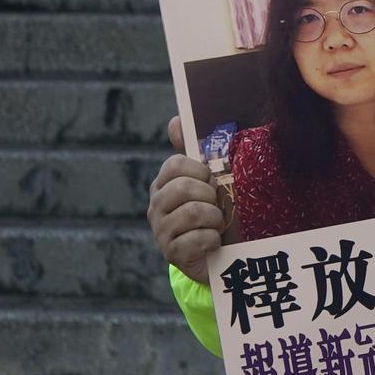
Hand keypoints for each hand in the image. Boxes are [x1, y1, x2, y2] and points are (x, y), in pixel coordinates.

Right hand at [147, 116, 223, 283]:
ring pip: (194, 213)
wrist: (217, 255)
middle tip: (217, 205)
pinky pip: (199, 240)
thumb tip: (175, 120)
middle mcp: (156, 206)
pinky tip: (213, 242)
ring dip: (216, 218)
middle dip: (210, 196)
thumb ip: (193, 151)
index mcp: (164, 184)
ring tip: (218, 224)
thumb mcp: (206, 180)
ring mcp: (161, 232)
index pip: (175, 164)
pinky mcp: (172, 255)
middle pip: (184, 188)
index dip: (199, 170)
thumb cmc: (212, 210)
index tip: (210, 180)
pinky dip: (213, 240)